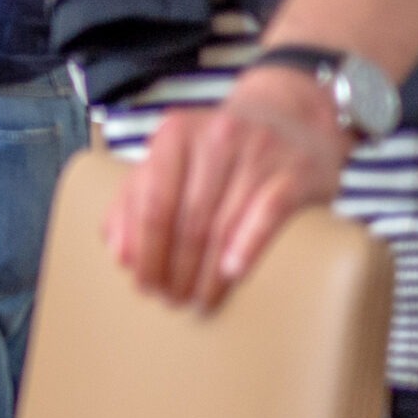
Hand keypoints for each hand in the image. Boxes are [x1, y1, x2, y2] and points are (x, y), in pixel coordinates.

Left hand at [103, 64, 351, 308]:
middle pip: (186, 218)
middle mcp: (215, 137)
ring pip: (223, 223)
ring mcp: (259, 151)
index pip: (151, 203)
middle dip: (175, 268)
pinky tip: (232, 275)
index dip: (145, 249)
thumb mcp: (173, 161)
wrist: (292, 116)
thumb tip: (119, 252)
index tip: (143, 283)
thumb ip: (136, 198)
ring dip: (207, 272)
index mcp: (175, 135)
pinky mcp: (298, 169)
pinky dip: (247, 247)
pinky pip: (268, 213)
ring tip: (199, 301)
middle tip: (171, 301)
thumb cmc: (221, 151)